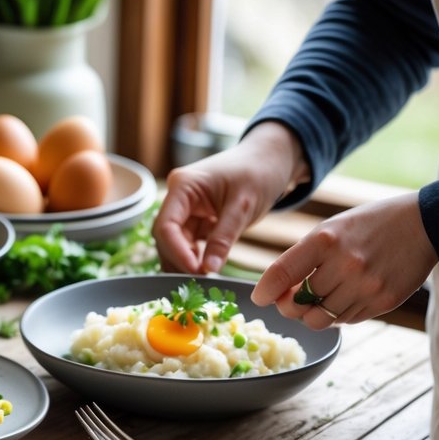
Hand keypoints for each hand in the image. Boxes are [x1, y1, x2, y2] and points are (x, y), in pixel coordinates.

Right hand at [153, 122, 309, 273]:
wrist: (272, 158)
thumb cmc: (259, 172)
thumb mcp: (243, 206)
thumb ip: (223, 238)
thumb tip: (208, 269)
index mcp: (182, 186)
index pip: (166, 226)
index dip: (177, 252)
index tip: (196, 271)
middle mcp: (178, 197)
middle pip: (166, 236)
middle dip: (180, 259)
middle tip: (200, 281)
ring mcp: (185, 208)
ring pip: (175, 242)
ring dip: (185, 261)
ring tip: (203, 280)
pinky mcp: (196, 218)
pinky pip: (188, 242)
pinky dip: (195, 257)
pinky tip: (206, 269)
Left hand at [251, 193, 436, 328]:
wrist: (423, 224)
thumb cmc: (366, 226)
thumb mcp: (330, 230)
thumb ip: (302, 259)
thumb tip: (276, 294)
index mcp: (325, 240)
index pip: (282, 273)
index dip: (265, 291)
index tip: (259, 298)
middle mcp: (345, 265)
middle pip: (298, 304)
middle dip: (288, 306)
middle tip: (290, 300)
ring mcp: (366, 286)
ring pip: (320, 320)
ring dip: (312, 313)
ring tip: (318, 298)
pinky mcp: (383, 302)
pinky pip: (346, 320)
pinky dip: (338, 314)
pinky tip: (345, 296)